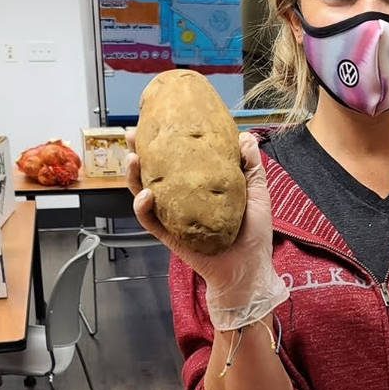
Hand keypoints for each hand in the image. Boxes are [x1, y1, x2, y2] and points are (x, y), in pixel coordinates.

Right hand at [125, 128, 288, 329]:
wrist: (250, 269)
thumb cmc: (254, 234)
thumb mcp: (257, 193)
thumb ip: (251, 167)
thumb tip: (245, 136)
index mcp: (199, 187)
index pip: (177, 159)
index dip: (164, 141)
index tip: (157, 120)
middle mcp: (182, 200)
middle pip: (152, 172)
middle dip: (137, 152)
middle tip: (131, 135)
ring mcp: (173, 218)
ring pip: (143, 194)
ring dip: (133, 176)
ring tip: (132, 158)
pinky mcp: (170, 236)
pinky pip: (150, 221)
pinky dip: (143, 208)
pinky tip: (145, 194)